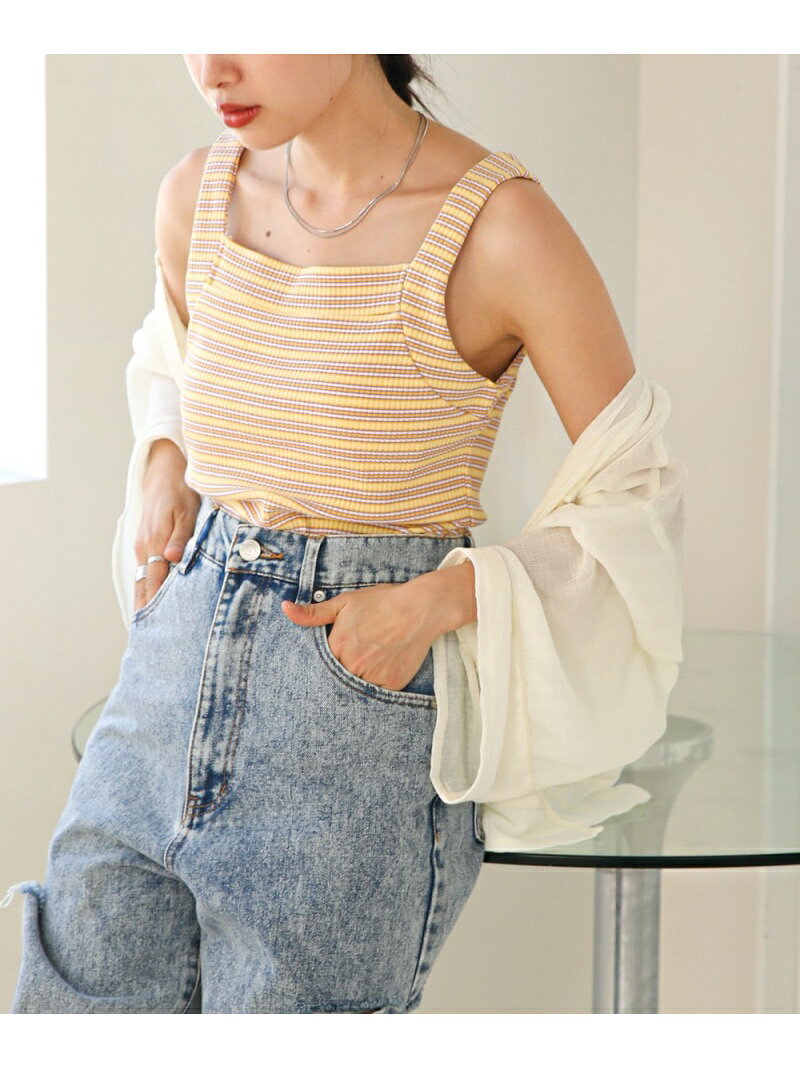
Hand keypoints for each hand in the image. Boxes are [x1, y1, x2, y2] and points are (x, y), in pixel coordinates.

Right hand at [133, 440, 200, 616]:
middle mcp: (145, 549)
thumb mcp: (186, 511)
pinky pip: (147, 573)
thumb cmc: (180, 492)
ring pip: (144, 582)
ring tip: (149, 631)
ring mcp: (143, 548)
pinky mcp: (147, 545)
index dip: (156, 606)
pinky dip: (148, 590)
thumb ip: (180, 537)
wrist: (162, 473)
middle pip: (145, 588)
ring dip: (146, 604)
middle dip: (147, 614)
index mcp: (155, 544)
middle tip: (151, 641)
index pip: (155, 583)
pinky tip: (152, 605)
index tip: (157, 630)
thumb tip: (171, 560)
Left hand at [281, 581, 437, 692]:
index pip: (320, 666)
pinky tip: (383, 668)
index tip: (334, 658)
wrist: (419, 607)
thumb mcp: (345, 602)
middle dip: (342, 672)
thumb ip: (313, 613)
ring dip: (358, 681)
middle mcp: (353, 665)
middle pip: (338, 679)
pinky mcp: (392, 684)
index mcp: (337, 646)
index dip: (325, 663)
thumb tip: (284, 609)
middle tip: (355, 661)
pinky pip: (378, 693)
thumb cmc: (381, 602)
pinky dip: (378, 684)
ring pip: (357, 688)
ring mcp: (373, 676)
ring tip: (369, 663)